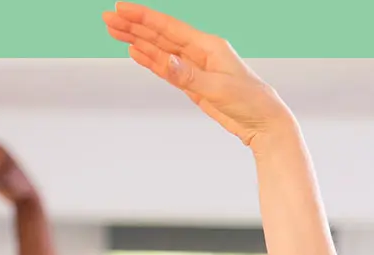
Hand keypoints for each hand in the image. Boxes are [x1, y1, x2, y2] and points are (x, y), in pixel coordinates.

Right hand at [102, 2, 295, 148]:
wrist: (265, 124)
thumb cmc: (251, 102)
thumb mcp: (218, 89)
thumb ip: (188, 76)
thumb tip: (164, 60)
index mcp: (209, 46)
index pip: (169, 28)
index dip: (143, 18)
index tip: (121, 9)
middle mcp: (201, 52)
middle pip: (160, 35)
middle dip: (134, 27)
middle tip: (108, 18)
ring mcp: (197, 68)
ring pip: (161, 50)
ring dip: (138, 41)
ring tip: (115, 32)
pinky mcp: (194, 84)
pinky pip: (167, 68)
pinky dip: (151, 60)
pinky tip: (136, 52)